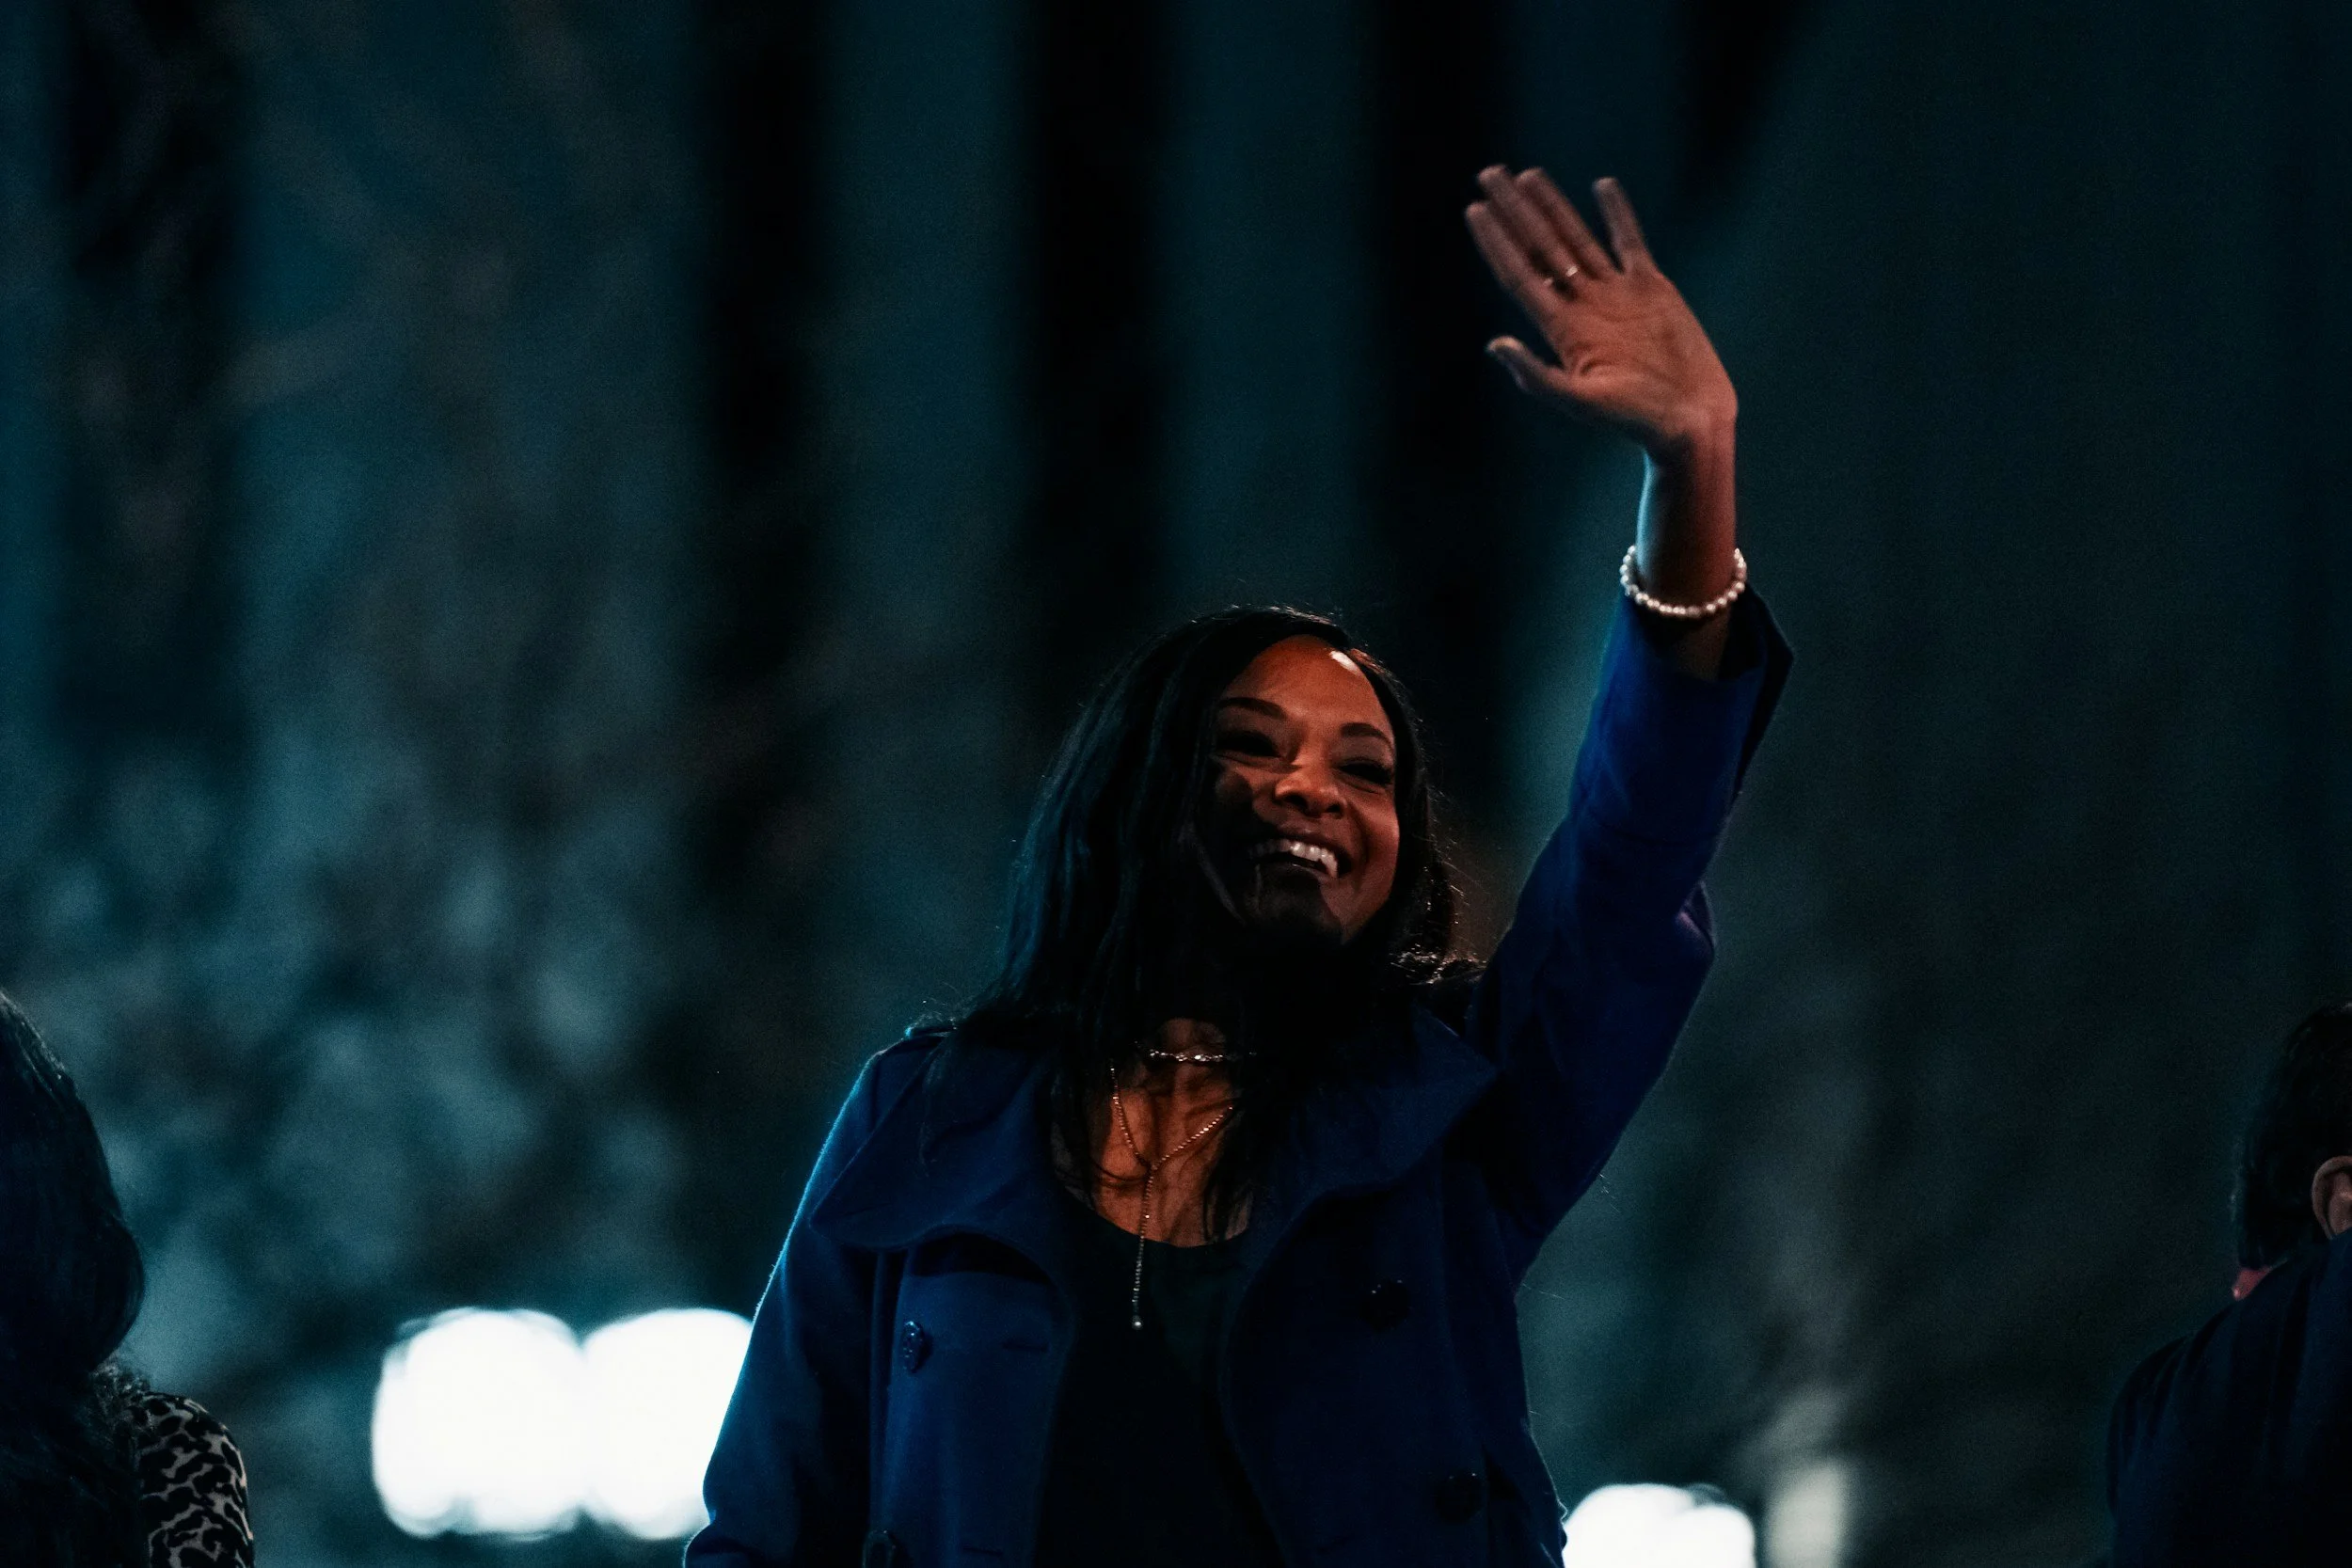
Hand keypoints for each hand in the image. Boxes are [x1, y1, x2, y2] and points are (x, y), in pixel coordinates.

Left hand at [1464, 167, 1734, 456]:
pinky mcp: (1652, 289)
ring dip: (1552, 207)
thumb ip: (1536, 375)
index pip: (1519, 275)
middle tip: (1488, 175)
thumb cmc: (1633, 420)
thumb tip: (1495, 344)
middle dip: (1514, 212)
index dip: (1496, 243)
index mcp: (1562, 329)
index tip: (1474, 209)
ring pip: (1576, 238)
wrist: (1687, 421)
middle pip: (1540, 247)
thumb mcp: (1579, 401)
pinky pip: (1630, 243)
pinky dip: (1617, 215)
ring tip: (1527, 175)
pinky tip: (1602, 186)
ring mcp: (1616, 295)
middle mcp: (1583, 306)